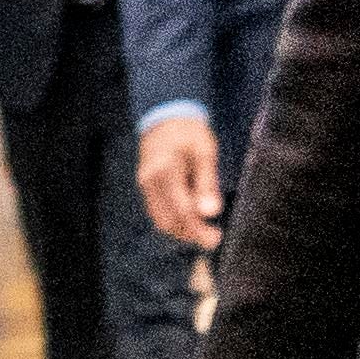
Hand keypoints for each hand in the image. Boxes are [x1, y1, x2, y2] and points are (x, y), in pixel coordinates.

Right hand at [137, 113, 223, 250]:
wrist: (166, 118)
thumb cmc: (189, 133)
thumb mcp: (205, 152)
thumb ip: (207, 183)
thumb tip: (211, 212)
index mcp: (166, 169)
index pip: (182, 210)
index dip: (198, 229)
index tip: (215, 239)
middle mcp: (150, 180)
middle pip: (169, 221)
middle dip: (190, 234)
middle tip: (212, 238)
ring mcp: (144, 185)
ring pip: (161, 220)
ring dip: (181, 230)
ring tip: (203, 231)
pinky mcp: (145, 188)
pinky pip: (157, 213)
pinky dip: (173, 221)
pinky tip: (189, 220)